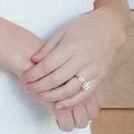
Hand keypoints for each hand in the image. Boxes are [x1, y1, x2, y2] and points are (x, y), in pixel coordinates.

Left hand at [18, 11, 121, 129]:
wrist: (109, 29)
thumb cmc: (82, 28)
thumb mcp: (62, 32)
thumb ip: (48, 48)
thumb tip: (33, 61)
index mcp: (71, 46)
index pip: (47, 65)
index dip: (33, 74)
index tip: (24, 78)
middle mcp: (82, 60)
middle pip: (55, 79)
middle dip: (38, 87)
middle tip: (27, 88)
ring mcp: (92, 70)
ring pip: (68, 90)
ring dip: (50, 96)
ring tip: (38, 96)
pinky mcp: (99, 78)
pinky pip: (83, 95)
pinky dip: (70, 102)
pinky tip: (58, 105)